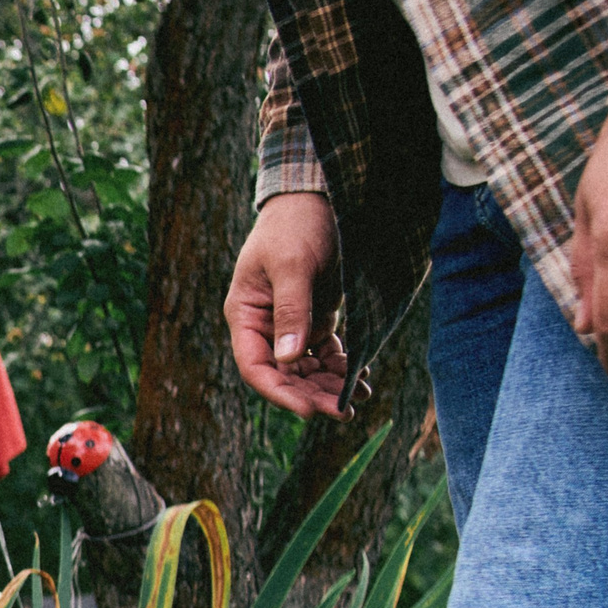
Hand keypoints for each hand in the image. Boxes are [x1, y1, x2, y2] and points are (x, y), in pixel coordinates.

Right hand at [225, 191, 346, 415]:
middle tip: (343, 411)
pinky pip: (325, 351)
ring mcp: (290, 321)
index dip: (280, 392)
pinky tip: (360, 376)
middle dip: (312, 394)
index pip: (255, 366)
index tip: (310, 410)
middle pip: (284, 373)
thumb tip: (290, 358)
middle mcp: (265, 324)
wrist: (318, 196)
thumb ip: (292, 311)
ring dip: (329, 385)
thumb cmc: (296, 225)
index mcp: (246, 313)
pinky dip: (341, 365)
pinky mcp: (315, 315)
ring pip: (306, 367)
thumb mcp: (293, 265)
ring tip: (357, 398)